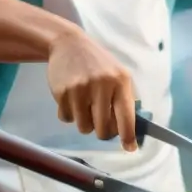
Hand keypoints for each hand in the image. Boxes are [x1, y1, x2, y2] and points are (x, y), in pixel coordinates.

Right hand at [47, 29, 137, 149]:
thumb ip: (124, 100)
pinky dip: (69, 114)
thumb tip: (127, 131)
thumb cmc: (98, 63)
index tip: (130, 148)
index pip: (127, 117)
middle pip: (103, 129)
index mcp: (120, 82)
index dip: (128, 136)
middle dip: (103, 131)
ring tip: (85, 106)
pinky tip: (72, 98)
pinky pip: (66, 119)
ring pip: (84, 127)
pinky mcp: (61, 92)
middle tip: (100, 122)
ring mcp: (80, 89)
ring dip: (85, 123)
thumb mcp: (117, 75)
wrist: (69, 44)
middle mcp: (101, 85)